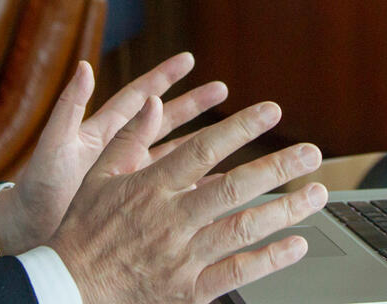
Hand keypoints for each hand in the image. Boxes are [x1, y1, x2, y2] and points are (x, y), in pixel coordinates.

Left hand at [0, 53, 227, 254]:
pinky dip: (195, 183)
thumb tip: (83, 66)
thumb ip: (69, 106)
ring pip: (175, 153)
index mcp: (103, 130)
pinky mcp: (134, 201)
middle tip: (222, 89)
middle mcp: (121, 150)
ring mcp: (130, 176)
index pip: (140, 97)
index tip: (189, 59)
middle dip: (193, 103)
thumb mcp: (54, 143)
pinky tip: (219, 182)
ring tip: (231, 131)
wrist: (28, 230)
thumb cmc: (36, 185)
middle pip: (165, 120)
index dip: (164, 77)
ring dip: (201, 141)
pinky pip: (172, 189)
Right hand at [49, 96, 327, 303]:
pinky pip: (237, 273)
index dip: (241, 128)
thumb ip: (130, 138)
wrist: (69, 290)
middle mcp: (171, 220)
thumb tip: (154, 101)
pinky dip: (271, 259)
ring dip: (285, 210)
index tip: (271, 111)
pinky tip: (297, 244)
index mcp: (150, 188)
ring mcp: (182, 257)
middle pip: (234, 187)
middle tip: (311, 152)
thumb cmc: (83, 231)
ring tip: (317, 193)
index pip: (205, 150)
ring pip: (243, 229)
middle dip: (277, 167)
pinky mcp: (189, 290)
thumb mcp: (99, 177)